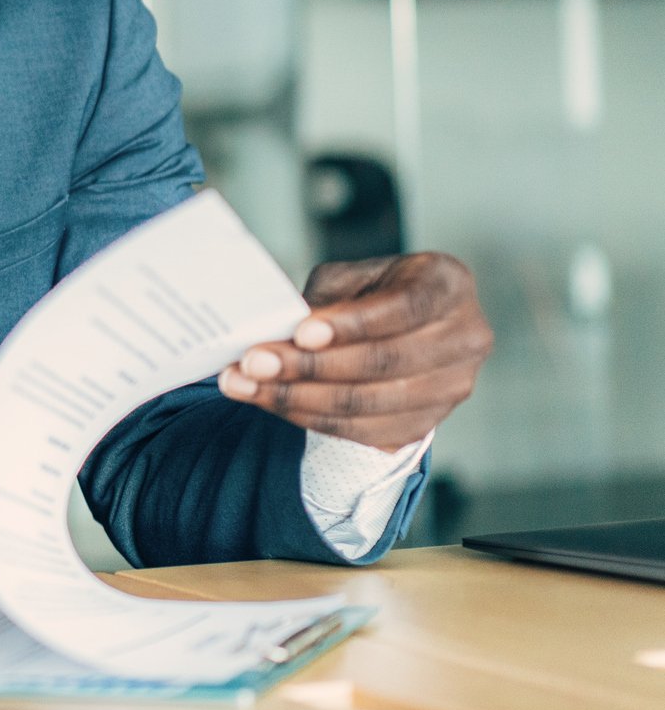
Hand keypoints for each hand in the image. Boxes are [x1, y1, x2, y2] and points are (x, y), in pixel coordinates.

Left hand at [220, 252, 492, 451]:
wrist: (401, 329)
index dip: (351, 324)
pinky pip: (365, 432)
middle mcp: (466, 337)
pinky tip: (271, 403)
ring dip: (298, 398)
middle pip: (384, 363)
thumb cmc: (372, 292)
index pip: (403, 307)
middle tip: (253, 362)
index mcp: (448, 284)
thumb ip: (326, 300)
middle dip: (309, 366)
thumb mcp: (352, 277)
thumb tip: (282, 330)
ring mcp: (453, 387)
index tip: (301, 333)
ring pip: (370, 404)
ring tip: (244, 385)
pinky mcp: (428, 423)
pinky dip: (311, 418)